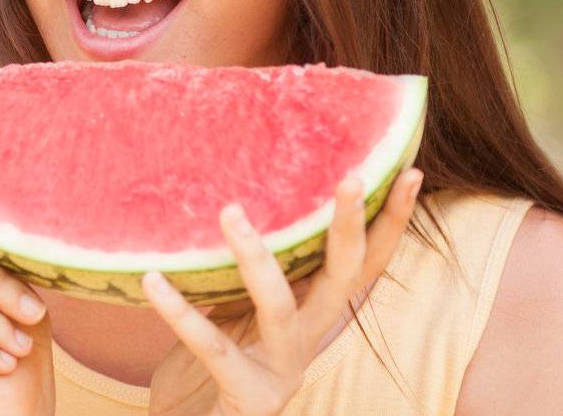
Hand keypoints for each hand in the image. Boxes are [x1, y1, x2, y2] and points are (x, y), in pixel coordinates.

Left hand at [143, 168, 424, 415]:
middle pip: (344, 277)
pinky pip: (211, 345)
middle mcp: (311, 336)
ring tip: (229, 211)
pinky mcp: (246, 391)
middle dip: (350, 226)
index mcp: (317, 310)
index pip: (367, 262)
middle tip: (350, 176)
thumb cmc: (224, 357)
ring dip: (255, 258)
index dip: (391, 220)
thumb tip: (241, 187)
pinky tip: (153, 280)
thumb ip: (255, 262)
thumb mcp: (244, 302)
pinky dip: (179, 312)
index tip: (410, 170)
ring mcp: (282, 366)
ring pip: (279, 306)